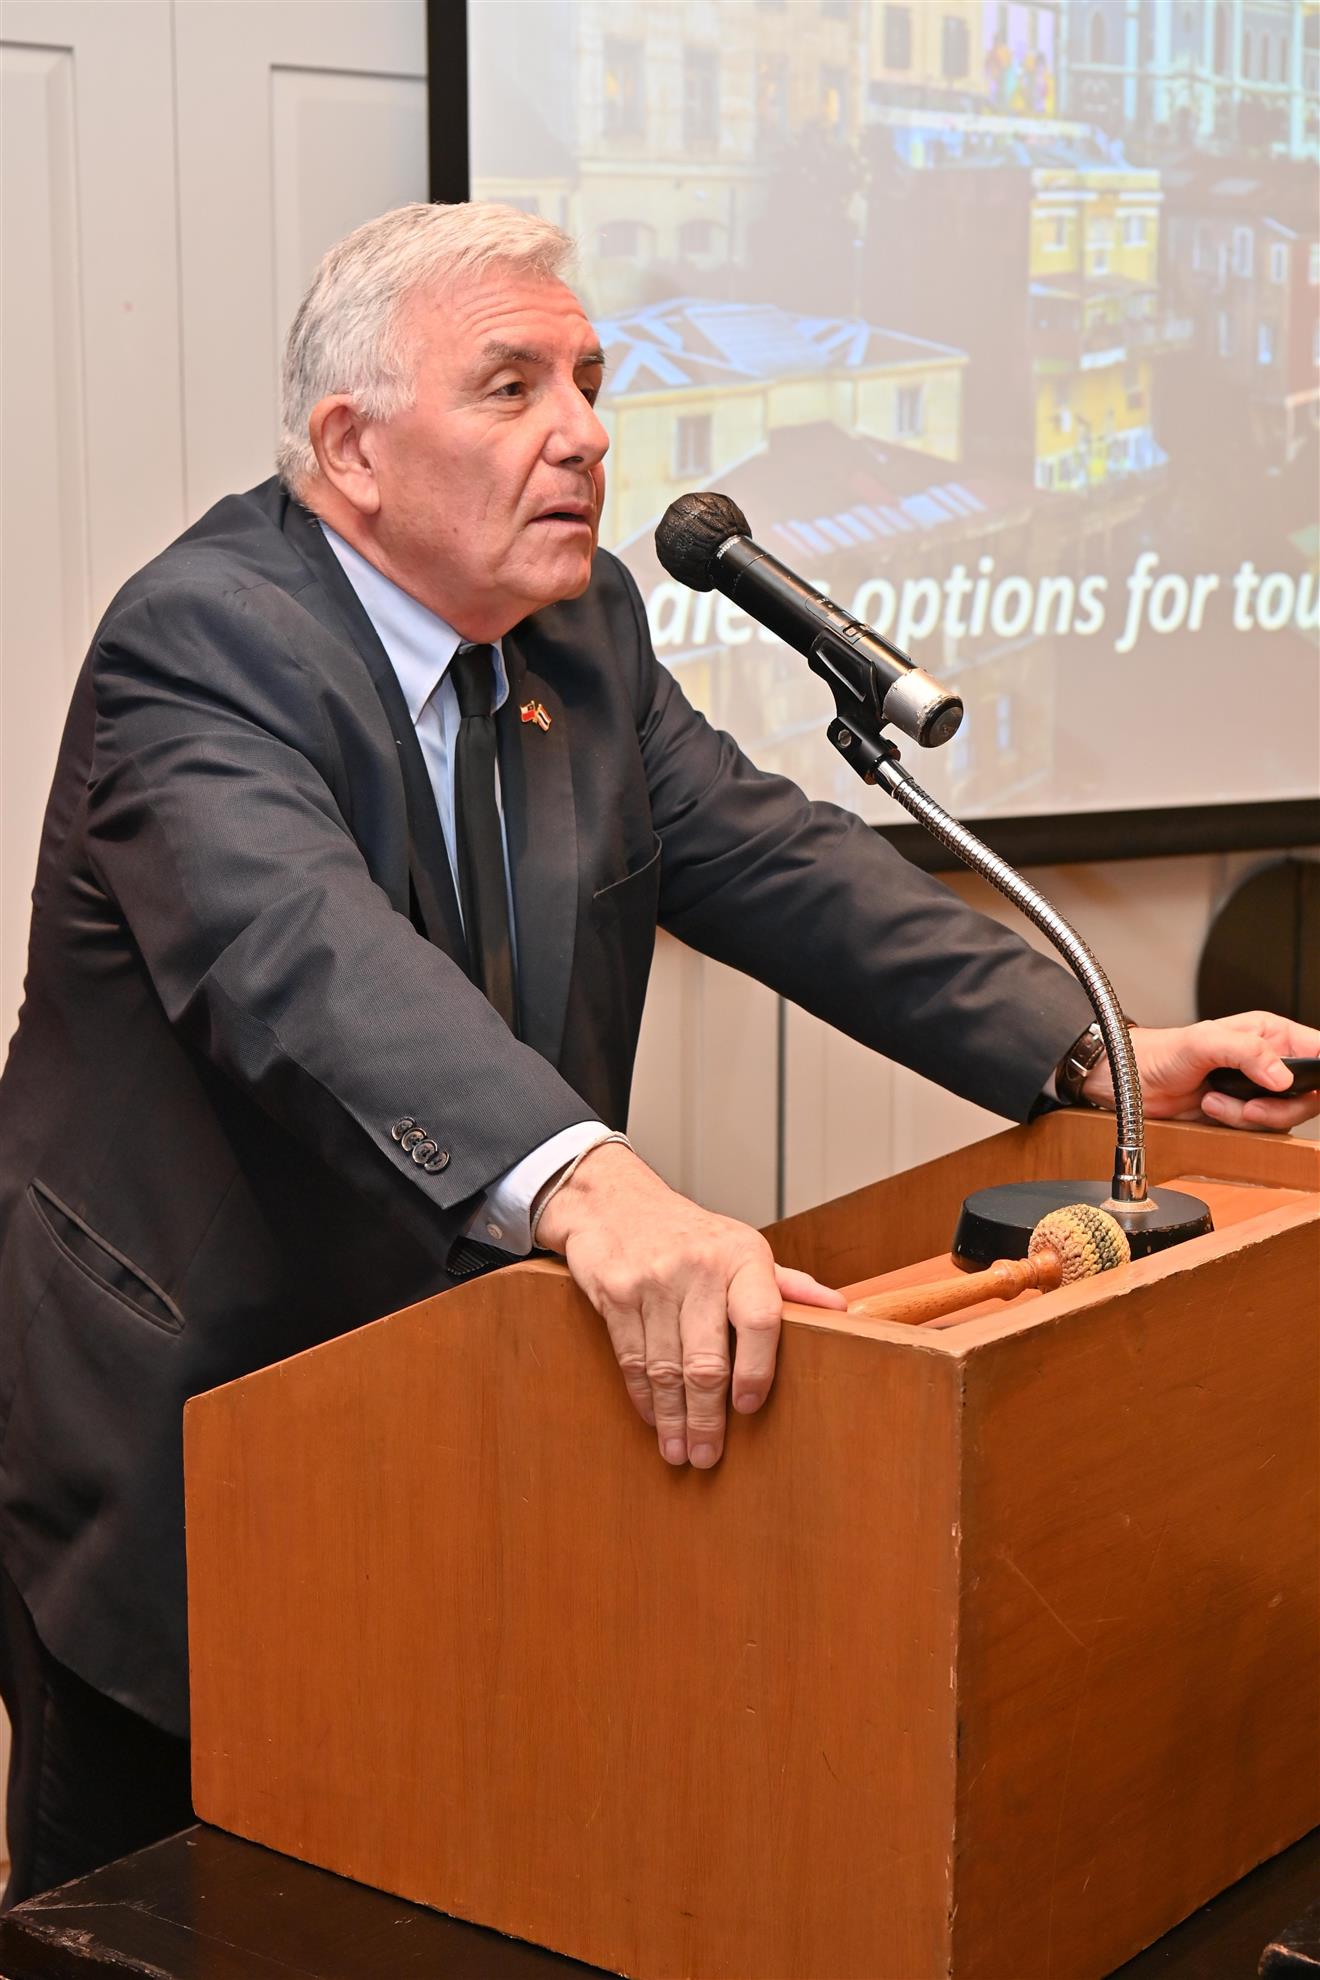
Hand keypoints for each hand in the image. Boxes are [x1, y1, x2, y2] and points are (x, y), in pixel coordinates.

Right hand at [533, 1142, 844, 1467]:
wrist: (617, 1201)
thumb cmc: (693, 1235)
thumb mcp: (744, 1249)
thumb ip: (788, 1285)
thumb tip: (842, 1311)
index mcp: (743, 1257)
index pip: (761, 1319)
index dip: (758, 1369)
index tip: (749, 1407)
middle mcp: (699, 1267)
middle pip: (707, 1359)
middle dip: (706, 1417)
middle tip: (707, 1456)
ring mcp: (654, 1280)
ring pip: (666, 1367)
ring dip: (672, 1418)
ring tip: (679, 1451)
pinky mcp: (616, 1292)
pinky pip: (631, 1357)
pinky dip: (643, 1395)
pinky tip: (654, 1417)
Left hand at [1081, 1012, 1319, 1132]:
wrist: (1131, 1083)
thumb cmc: (1161, 1052)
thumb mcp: (1204, 1042)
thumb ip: (1247, 1052)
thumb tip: (1283, 1076)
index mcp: (1269, 1034)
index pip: (1318, 1051)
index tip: (1310, 1088)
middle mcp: (1269, 1061)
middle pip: (1308, 1094)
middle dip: (1280, 1106)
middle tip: (1250, 1105)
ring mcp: (1257, 1090)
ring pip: (1284, 1116)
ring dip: (1250, 1116)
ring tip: (1215, 1100)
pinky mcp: (1242, 1113)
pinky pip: (1258, 1130)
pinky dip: (1236, 1124)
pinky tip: (1211, 1108)